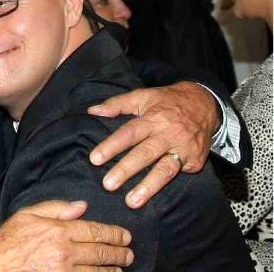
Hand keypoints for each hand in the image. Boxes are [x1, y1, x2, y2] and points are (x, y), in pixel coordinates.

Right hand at [0, 200, 132, 270]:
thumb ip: (55, 208)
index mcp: (58, 231)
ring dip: (112, 270)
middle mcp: (65, 253)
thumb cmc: (7, 241)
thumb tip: (81, 206)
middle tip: (128, 253)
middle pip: (101, 252)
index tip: (124, 235)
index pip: (94, 231)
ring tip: (120, 268)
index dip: (113, 233)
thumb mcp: (26, 215)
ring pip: (97, 271)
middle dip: (119, 253)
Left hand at [87, 82, 217, 207]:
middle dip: (126, 170)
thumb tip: (93, 110)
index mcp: (153, 118)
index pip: (129, 133)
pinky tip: (154, 200)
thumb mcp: (143, 96)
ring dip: (148, 187)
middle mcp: (169, 134)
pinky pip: (180, 175)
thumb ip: (117, 104)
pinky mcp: (196, 161)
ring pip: (165, 170)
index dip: (112, 146)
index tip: (95, 159)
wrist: (205, 104)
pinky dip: (166, 187)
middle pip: (145, 153)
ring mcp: (184, 149)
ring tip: (132, 201)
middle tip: (108, 184)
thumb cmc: (166, 102)